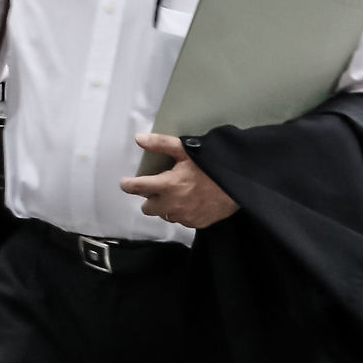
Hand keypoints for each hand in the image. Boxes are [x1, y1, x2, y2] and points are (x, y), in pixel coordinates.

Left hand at [120, 135, 239, 228]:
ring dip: (166, 206)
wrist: (237, 184)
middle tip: (158, 188)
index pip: (138, 188)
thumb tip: (138, 138)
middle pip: (148, 208)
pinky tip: (191, 201)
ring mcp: (184, 217)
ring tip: (177, 194)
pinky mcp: (195, 224)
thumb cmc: (210, 165)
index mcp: (167, 185)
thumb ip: (160, 144)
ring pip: (164, 215)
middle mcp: (173, 205)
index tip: (125, 183)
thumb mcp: (185, 150)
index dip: (128, 185)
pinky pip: (181, 220)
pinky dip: (182, 212)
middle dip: (150, 198)